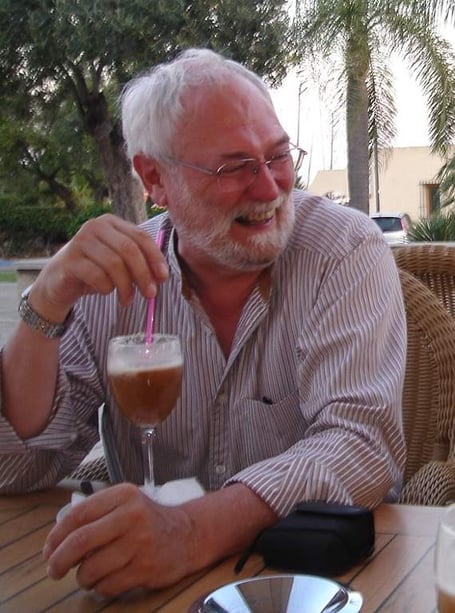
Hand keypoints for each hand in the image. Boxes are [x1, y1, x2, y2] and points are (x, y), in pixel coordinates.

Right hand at [29, 214, 167, 322]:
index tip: (164, 278)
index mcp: (111, 223)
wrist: (59, 282)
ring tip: (128, 300)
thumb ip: (138, 262)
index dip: (155, 258)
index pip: (141, 236)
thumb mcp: (119, 262)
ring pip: (114, 264)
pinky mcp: (69, 261)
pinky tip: (106, 292)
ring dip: (126, 286)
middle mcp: (95, 227)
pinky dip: (107, 288)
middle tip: (151, 294)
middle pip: (129, 249)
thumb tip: (162, 276)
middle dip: (144, 274)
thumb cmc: (94, 271)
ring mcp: (80, 242)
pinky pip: (97, 276)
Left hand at [43, 483, 194, 596]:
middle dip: (59, 560)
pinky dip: (100, 587)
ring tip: (88, 575)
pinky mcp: (147, 568)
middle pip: (80, 540)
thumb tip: (56, 541)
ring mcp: (141, 542)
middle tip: (53, 570)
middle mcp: (132, 515)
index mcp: (123, 495)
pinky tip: (108, 580)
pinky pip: (108, 585)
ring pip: (92, 568)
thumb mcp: (125, 504)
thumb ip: (95, 514)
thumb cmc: (147, 521)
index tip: (48, 550)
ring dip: (82, 577)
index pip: (78, 514)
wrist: (188, 534)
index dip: (56, 536)